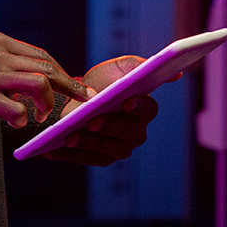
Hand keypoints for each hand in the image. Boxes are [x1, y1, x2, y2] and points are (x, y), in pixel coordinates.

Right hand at [0, 33, 89, 127]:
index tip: (74, 84)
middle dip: (70, 85)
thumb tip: (30, 79)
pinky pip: (17, 108)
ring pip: (40, 83)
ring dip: (49, 102)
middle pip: (47, 67)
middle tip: (82, 100)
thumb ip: (3, 61)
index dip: (62, 71)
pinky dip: (23, 118)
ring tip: (43, 115)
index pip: (41, 55)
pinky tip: (15, 122)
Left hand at [42, 55, 160, 165]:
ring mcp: (117, 148)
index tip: (127, 100)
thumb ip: (140, 67)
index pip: (148, 110)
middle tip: (92, 121)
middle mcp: (135, 132)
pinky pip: (83, 159)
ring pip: (105, 149)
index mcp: (143, 109)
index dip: (140, 106)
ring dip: (87, 143)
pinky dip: (67, 154)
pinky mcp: (98, 158)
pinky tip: (51, 148)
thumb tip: (175, 73)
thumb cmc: (102, 82)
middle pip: (127, 133)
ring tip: (69, 136)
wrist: (76, 97)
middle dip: (109, 127)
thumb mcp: (119, 69)